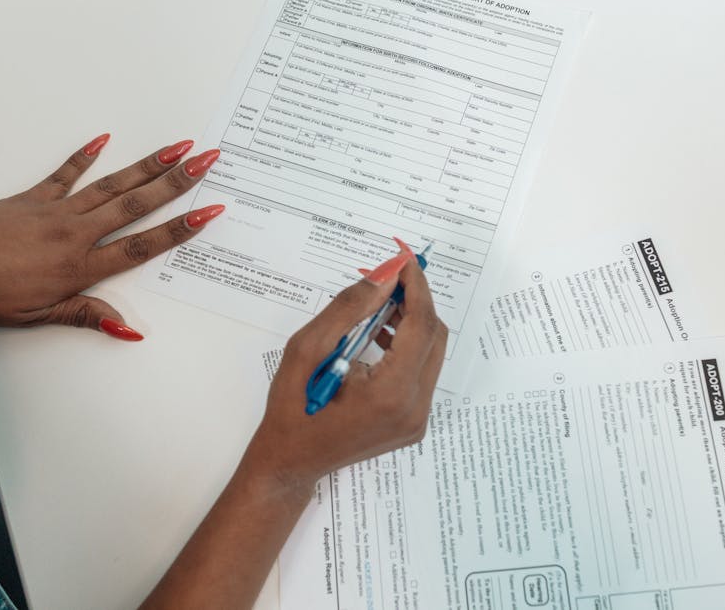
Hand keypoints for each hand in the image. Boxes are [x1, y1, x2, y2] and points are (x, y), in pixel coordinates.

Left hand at [0, 134, 224, 339]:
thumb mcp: (34, 318)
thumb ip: (83, 315)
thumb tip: (126, 328)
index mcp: (78, 267)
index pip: (142, 245)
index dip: (180, 229)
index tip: (208, 211)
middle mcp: (74, 233)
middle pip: (137, 205)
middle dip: (177, 182)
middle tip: (207, 160)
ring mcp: (54, 211)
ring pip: (112, 185)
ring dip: (147, 165)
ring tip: (176, 148)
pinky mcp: (31, 198)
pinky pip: (65, 174)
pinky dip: (85, 156)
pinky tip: (104, 140)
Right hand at [247, 248, 447, 490]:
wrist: (290, 464)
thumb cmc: (291, 410)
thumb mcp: (306, 350)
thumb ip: (348, 309)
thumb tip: (384, 277)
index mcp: (390, 393)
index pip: (421, 326)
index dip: (416, 288)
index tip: (403, 261)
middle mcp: (414, 409)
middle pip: (433, 338)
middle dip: (414, 302)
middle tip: (387, 281)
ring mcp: (417, 420)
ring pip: (431, 354)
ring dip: (411, 324)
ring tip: (378, 308)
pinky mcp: (414, 423)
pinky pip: (421, 373)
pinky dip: (407, 348)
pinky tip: (380, 337)